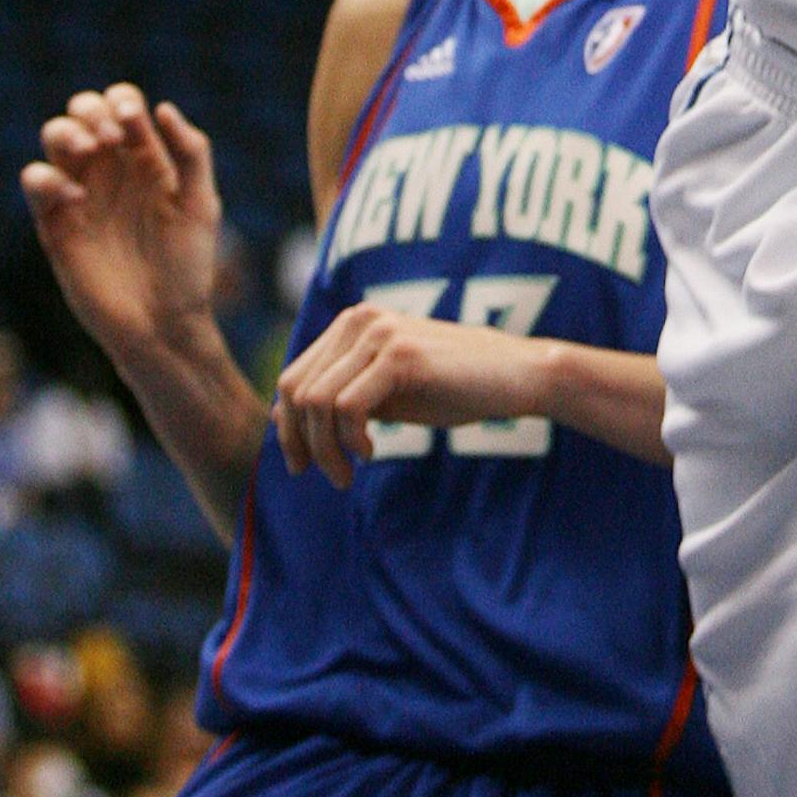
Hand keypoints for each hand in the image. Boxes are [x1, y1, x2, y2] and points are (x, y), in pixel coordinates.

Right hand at [21, 84, 223, 362]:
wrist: (160, 323)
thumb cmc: (186, 265)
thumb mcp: (200, 204)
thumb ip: (191, 152)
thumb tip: (163, 108)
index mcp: (146, 159)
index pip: (123, 106)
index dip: (122, 101)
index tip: (131, 123)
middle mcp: (110, 170)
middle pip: (83, 112)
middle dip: (91, 110)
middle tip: (110, 138)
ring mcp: (80, 194)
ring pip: (55, 137)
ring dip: (66, 131)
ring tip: (90, 150)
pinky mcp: (55, 224)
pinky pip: (35, 182)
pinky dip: (45, 176)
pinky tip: (73, 196)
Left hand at [273, 309, 554, 487]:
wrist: (514, 375)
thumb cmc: (452, 386)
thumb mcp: (385, 393)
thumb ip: (339, 398)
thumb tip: (282, 418)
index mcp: (352, 324)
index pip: (292, 379)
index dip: (288, 429)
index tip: (303, 466)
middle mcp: (359, 320)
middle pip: (296, 392)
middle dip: (302, 443)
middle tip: (331, 476)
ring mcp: (379, 334)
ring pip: (316, 402)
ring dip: (325, 450)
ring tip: (348, 473)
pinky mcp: (400, 355)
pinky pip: (346, 408)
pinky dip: (350, 441)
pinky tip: (372, 451)